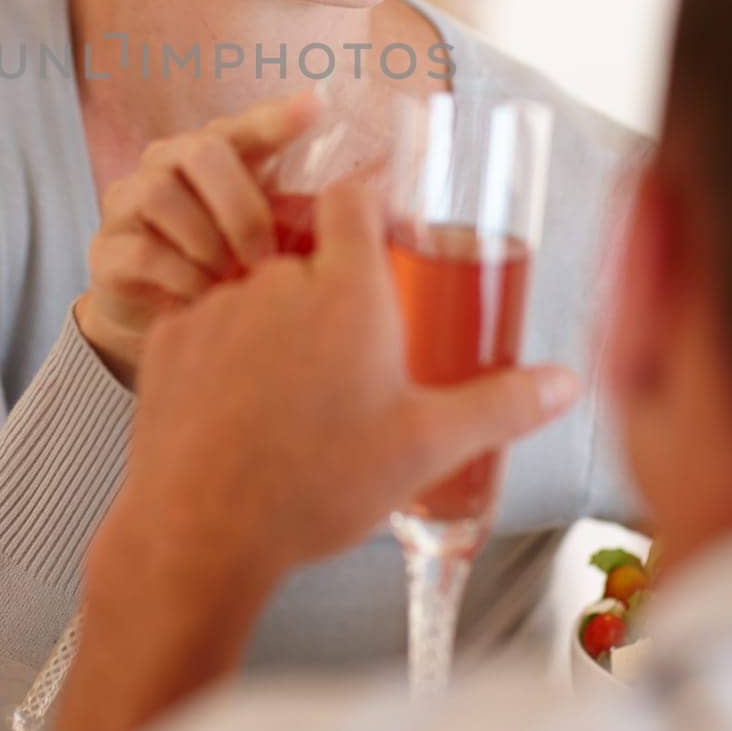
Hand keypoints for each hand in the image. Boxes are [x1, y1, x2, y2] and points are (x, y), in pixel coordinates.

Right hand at [75, 88, 321, 384]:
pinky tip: (202, 297)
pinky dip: (180, 277)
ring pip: (162, 193)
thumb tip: (366, 205)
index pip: (244, 125)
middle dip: (241, 205)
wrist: (157, 320)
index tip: (314, 109)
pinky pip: (141, 249)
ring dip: (207, 242)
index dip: (276, 118)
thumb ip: (301, 216)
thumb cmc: (223, 266)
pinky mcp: (105, 248)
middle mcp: (165, 163)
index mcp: (213, 154)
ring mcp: (128, 201)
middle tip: (263, 255)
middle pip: (200, 149)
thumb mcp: (265, 238)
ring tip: (229, 279)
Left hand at [102, 176, 580, 582]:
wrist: (199, 532)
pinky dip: (223, 356)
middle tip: (350, 360)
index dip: (370, 205)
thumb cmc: (315, 487)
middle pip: (307, 254)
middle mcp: (275, 278)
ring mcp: (214, 304)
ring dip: (275, 328)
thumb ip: (500, 404)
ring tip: (292, 402)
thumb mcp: (426, 447)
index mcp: (346, 288)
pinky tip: (239, 412)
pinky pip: (204, 326)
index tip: (385, 232)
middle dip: (329, 295)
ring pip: (255, 294)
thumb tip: (565, 384)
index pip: (353, 198)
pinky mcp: (166, 337)